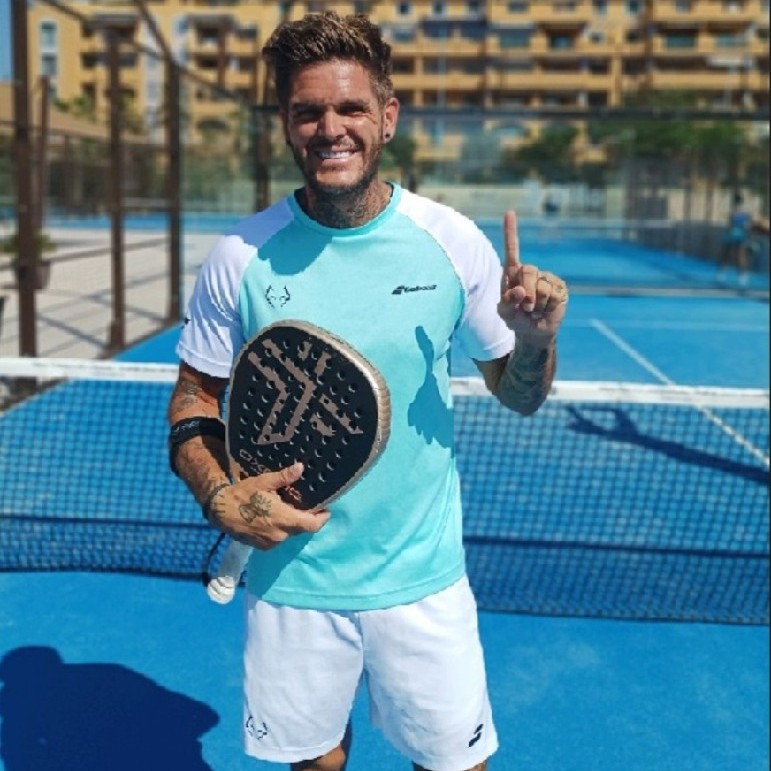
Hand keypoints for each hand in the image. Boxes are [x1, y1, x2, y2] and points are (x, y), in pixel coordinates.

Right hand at [210, 463, 329, 549]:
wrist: (220, 511)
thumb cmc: (243, 494)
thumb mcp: (264, 482)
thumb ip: (285, 477)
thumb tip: (301, 467)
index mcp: (284, 519)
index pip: (312, 525)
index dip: (322, 518)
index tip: (326, 510)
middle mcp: (280, 535)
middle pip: (302, 528)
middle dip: (306, 518)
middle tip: (306, 505)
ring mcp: (271, 543)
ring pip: (290, 534)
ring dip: (292, 524)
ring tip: (288, 509)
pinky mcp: (263, 547)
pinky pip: (279, 538)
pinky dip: (281, 529)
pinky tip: (275, 517)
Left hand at [497, 210, 567, 343]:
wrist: (533, 332)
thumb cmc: (516, 319)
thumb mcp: (504, 313)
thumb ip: (506, 302)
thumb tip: (519, 291)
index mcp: (513, 274)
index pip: (512, 249)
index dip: (511, 231)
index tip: (510, 212)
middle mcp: (531, 272)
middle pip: (527, 270)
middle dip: (524, 292)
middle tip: (524, 308)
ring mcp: (547, 278)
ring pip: (540, 286)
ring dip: (534, 304)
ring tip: (533, 311)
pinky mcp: (560, 288)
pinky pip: (552, 294)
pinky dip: (545, 307)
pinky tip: (544, 310)